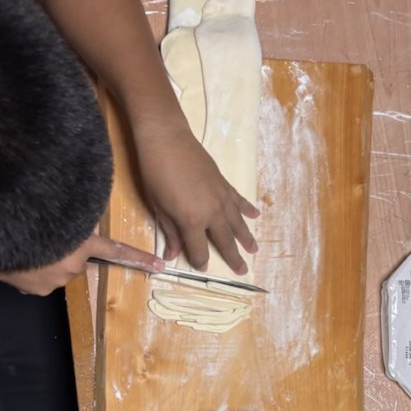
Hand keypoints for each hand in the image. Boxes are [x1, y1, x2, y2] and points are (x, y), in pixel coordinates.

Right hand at [0, 233, 163, 295]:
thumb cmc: (26, 220)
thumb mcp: (59, 211)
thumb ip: (78, 218)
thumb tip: (87, 221)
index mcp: (82, 245)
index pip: (116, 250)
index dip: (139, 258)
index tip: (160, 266)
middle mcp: (73, 266)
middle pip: (79, 258)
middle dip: (69, 250)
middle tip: (48, 237)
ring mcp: (56, 281)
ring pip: (61, 268)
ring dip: (51, 259)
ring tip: (30, 245)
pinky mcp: (39, 291)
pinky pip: (44, 278)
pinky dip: (36, 269)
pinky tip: (22, 256)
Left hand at [135, 122, 258, 273]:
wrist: (167, 139)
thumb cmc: (155, 173)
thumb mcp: (158, 207)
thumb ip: (169, 231)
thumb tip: (172, 254)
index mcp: (191, 221)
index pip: (199, 250)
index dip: (200, 261)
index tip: (201, 267)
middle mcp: (211, 213)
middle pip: (224, 240)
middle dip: (233, 257)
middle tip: (243, 271)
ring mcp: (221, 197)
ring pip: (237, 223)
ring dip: (246, 237)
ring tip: (255, 249)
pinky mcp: (224, 184)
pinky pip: (239, 201)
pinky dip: (248, 209)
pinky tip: (256, 216)